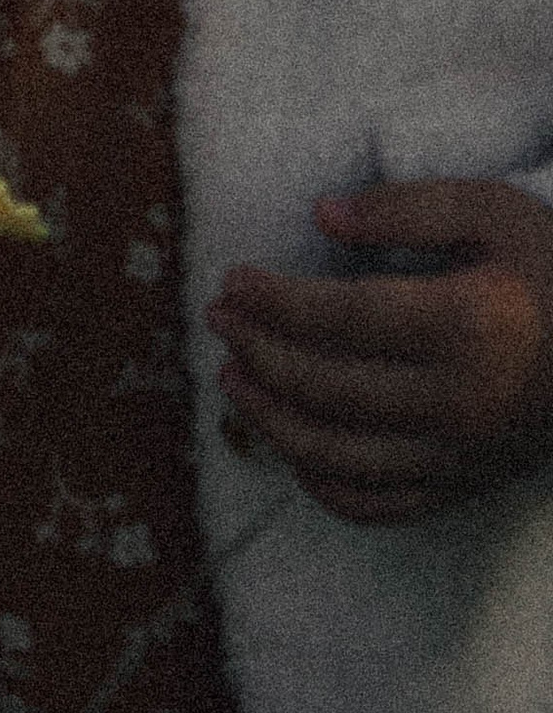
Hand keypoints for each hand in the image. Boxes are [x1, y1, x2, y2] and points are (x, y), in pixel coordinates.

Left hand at [208, 179, 552, 524]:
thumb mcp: (495, 212)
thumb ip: (408, 208)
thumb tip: (322, 214)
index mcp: (468, 327)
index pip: (338, 320)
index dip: (273, 302)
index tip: (231, 281)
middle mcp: (460, 404)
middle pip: (326, 387)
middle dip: (257, 352)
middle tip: (218, 320)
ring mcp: (462, 458)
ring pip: (338, 455)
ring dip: (271, 420)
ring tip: (233, 379)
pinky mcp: (467, 488)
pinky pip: (378, 505)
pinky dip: (323, 485)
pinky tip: (293, 448)